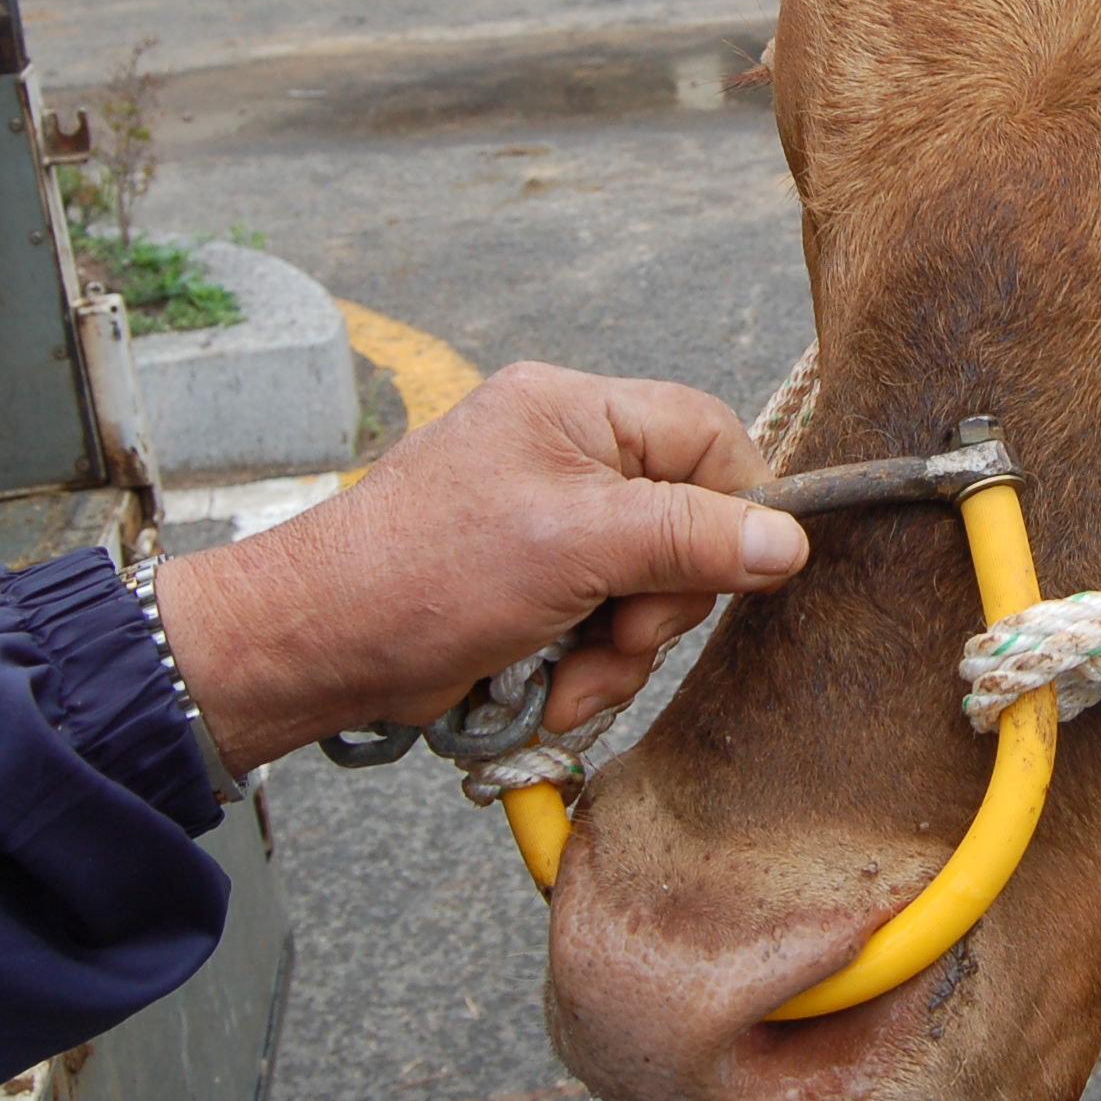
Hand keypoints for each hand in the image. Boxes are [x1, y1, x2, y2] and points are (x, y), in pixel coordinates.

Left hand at [151, 362, 808, 772]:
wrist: (310, 648)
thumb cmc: (422, 577)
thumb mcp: (574, 548)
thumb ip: (688, 537)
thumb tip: (789, 539)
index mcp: (574, 410)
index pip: (708, 434)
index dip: (733, 506)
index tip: (722, 573)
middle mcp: (565, 452)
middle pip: (686, 521)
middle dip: (660, 600)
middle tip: (618, 634)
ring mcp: (547, 520)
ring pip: (648, 584)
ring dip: (623, 648)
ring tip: (571, 679)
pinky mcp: (531, 582)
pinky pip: (602, 620)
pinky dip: (587, 666)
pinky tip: (551, 691)